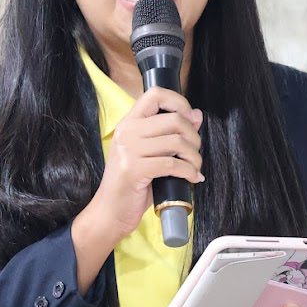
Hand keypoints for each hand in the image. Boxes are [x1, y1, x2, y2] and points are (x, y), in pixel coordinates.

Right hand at [85, 86, 203, 242]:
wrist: (109, 212)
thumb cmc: (131, 183)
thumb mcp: (149, 153)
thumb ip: (170, 133)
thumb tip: (197, 115)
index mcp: (129, 123)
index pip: (155, 94)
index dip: (179, 102)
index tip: (190, 119)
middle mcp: (127, 132)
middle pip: (174, 119)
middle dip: (194, 137)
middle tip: (194, 153)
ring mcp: (128, 150)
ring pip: (177, 142)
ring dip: (194, 157)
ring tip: (194, 168)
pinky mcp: (134, 170)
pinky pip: (172, 164)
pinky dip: (189, 172)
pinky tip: (191, 179)